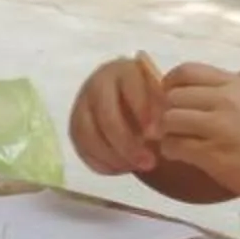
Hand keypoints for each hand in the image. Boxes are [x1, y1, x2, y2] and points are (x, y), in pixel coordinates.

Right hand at [69, 55, 165, 175]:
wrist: (136, 107)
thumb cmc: (156, 101)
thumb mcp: (165, 98)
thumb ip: (165, 109)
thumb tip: (160, 132)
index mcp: (124, 70)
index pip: (130, 88)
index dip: (143, 112)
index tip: (157, 135)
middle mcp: (97, 83)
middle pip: (106, 116)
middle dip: (127, 143)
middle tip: (149, 163)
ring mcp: (81, 105)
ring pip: (89, 135)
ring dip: (114, 157)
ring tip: (137, 167)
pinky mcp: (74, 127)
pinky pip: (83, 149)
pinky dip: (103, 164)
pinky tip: (124, 168)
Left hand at [154, 65, 239, 218]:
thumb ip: (224, 96)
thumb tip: (186, 97)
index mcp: (237, 84)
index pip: (187, 71)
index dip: (169, 84)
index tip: (169, 98)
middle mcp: (227, 100)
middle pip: (173, 96)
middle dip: (164, 111)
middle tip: (170, 126)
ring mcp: (220, 126)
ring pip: (169, 119)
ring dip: (166, 132)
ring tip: (177, 141)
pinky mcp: (214, 154)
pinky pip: (174, 146)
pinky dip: (171, 151)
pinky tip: (181, 155)